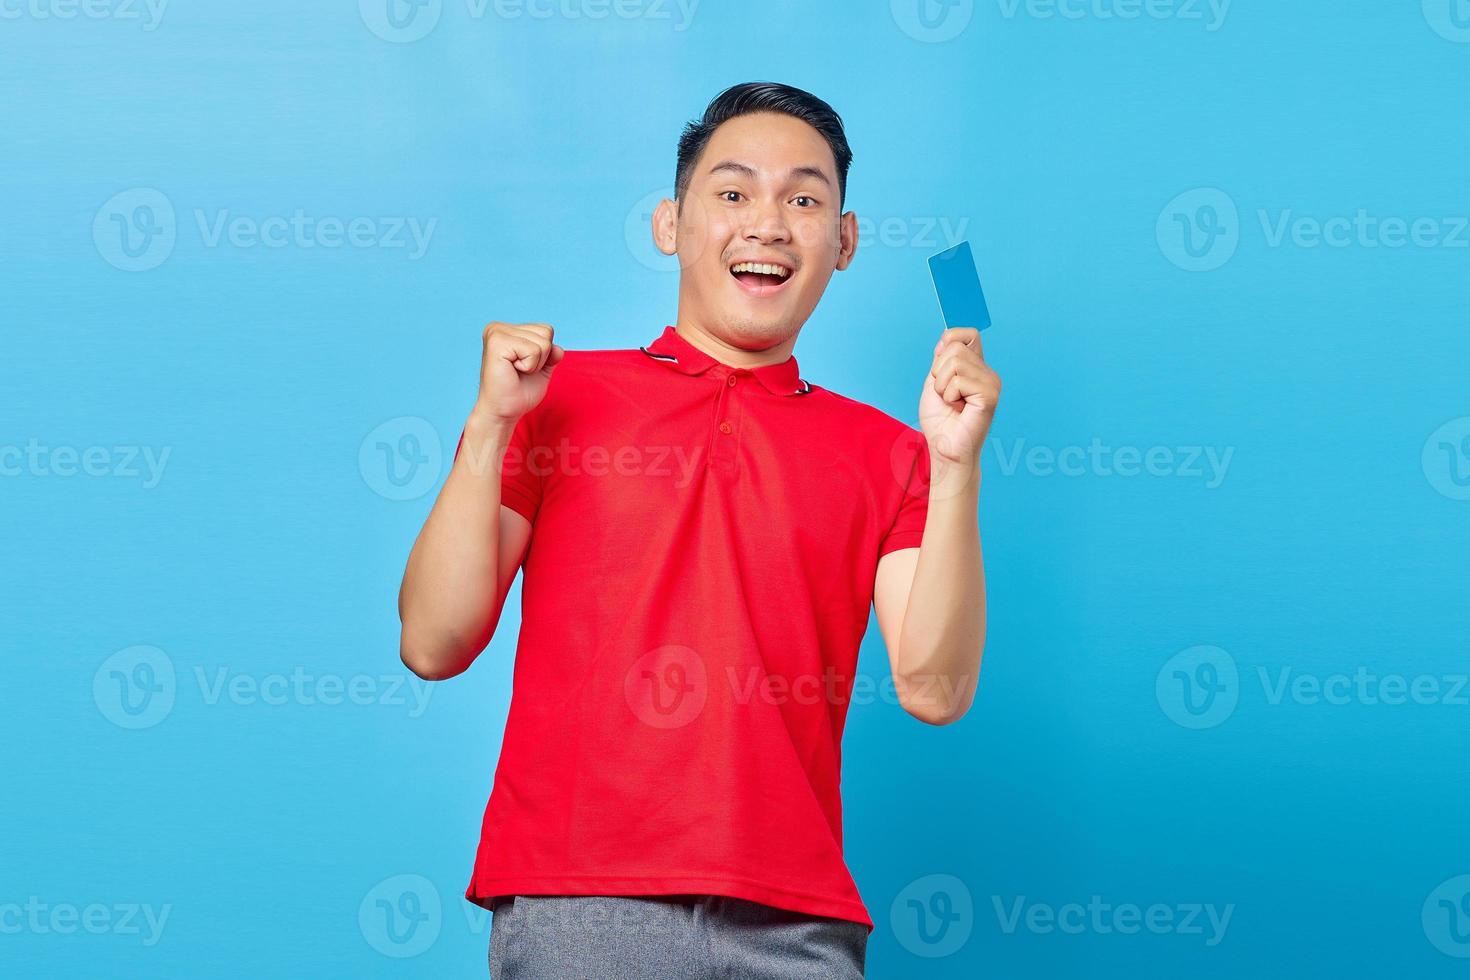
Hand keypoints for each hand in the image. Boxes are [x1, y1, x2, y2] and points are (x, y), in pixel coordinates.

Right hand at [474, 322, 564, 423]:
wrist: (502, 412)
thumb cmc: (518, 392)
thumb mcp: (542, 368)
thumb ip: (551, 354)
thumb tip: (558, 348)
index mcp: (507, 330)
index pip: (546, 330)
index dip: (544, 354)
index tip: (523, 367)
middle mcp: (498, 327)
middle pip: (546, 332)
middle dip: (541, 357)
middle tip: (519, 371)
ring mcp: (496, 333)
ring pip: (543, 342)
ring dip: (535, 363)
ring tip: (515, 371)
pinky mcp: (496, 343)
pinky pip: (534, 350)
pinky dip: (530, 366)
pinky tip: (512, 371)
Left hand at [919, 327, 999, 470]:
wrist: (944, 449)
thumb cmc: (940, 421)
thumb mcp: (934, 382)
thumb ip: (941, 360)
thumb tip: (946, 338)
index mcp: (976, 368)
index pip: (968, 334)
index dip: (949, 342)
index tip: (940, 368)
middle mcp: (987, 373)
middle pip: (955, 347)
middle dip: (938, 372)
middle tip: (946, 394)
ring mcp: (991, 383)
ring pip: (955, 362)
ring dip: (942, 385)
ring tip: (951, 402)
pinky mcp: (990, 395)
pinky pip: (958, 380)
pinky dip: (948, 395)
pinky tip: (957, 409)